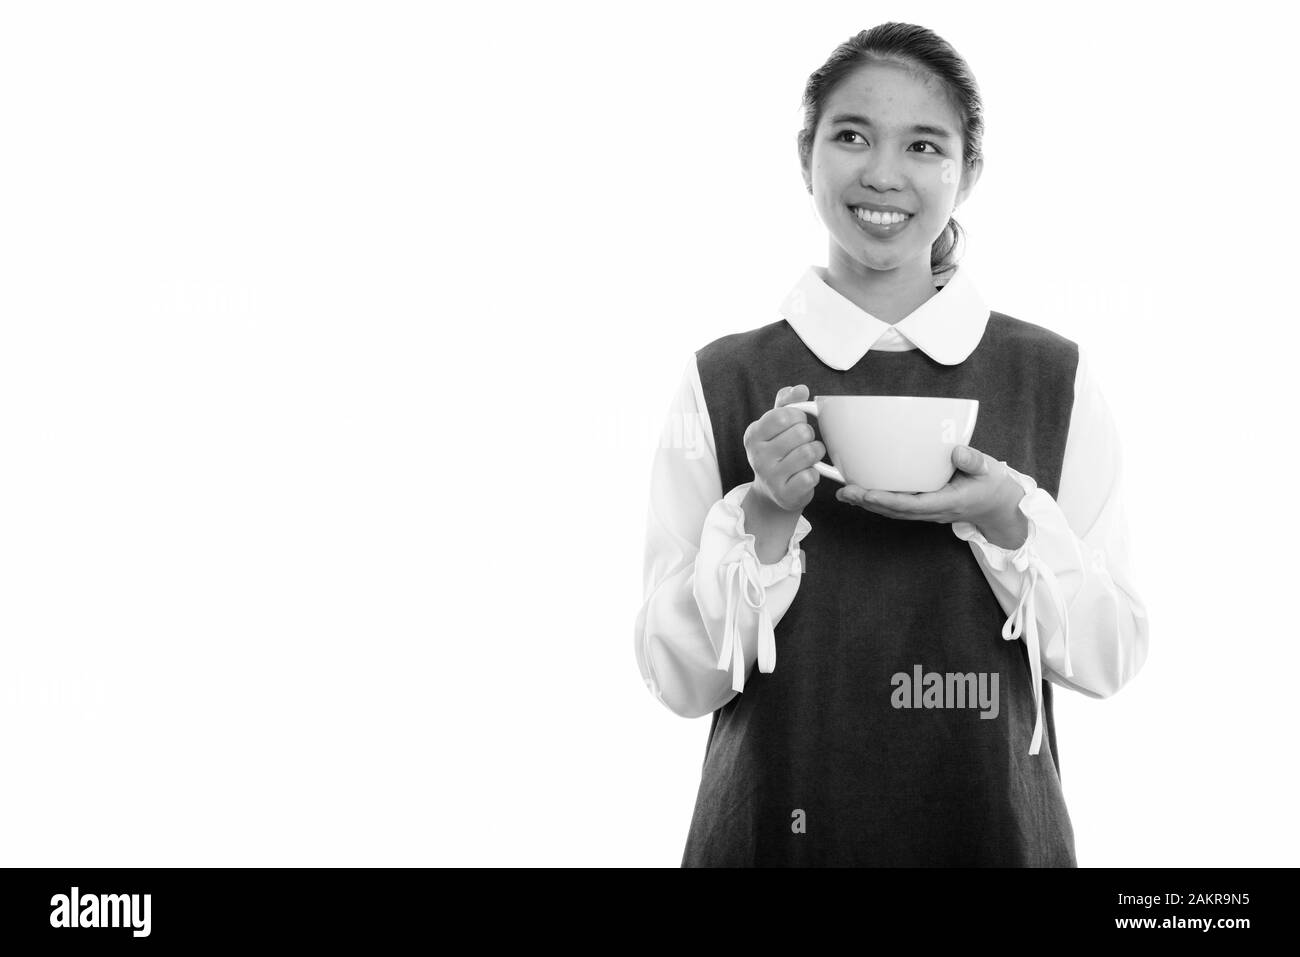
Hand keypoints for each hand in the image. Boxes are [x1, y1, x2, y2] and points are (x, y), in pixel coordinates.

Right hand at [743, 384, 824, 512]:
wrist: (772, 491)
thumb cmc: (777, 451)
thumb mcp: (776, 426)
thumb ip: (787, 403)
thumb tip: (800, 388)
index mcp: (753, 434)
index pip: (784, 415)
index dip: (798, 416)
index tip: (795, 424)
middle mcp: (758, 456)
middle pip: (801, 432)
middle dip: (809, 435)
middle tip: (801, 443)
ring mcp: (770, 477)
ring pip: (809, 452)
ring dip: (815, 453)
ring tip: (807, 458)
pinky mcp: (785, 494)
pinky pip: (811, 476)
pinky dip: (815, 474)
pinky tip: (805, 474)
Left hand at [834, 445, 1027, 544]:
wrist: (998, 507)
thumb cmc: (991, 485)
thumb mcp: (989, 470)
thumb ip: (974, 461)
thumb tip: (957, 452)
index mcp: (947, 502)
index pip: (912, 504)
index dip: (887, 501)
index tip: (867, 494)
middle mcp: (932, 510)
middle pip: (895, 510)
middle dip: (868, 502)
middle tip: (845, 492)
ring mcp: (926, 511)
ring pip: (893, 511)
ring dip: (868, 504)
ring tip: (845, 494)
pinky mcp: (923, 507)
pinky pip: (897, 507)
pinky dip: (878, 502)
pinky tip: (861, 493)